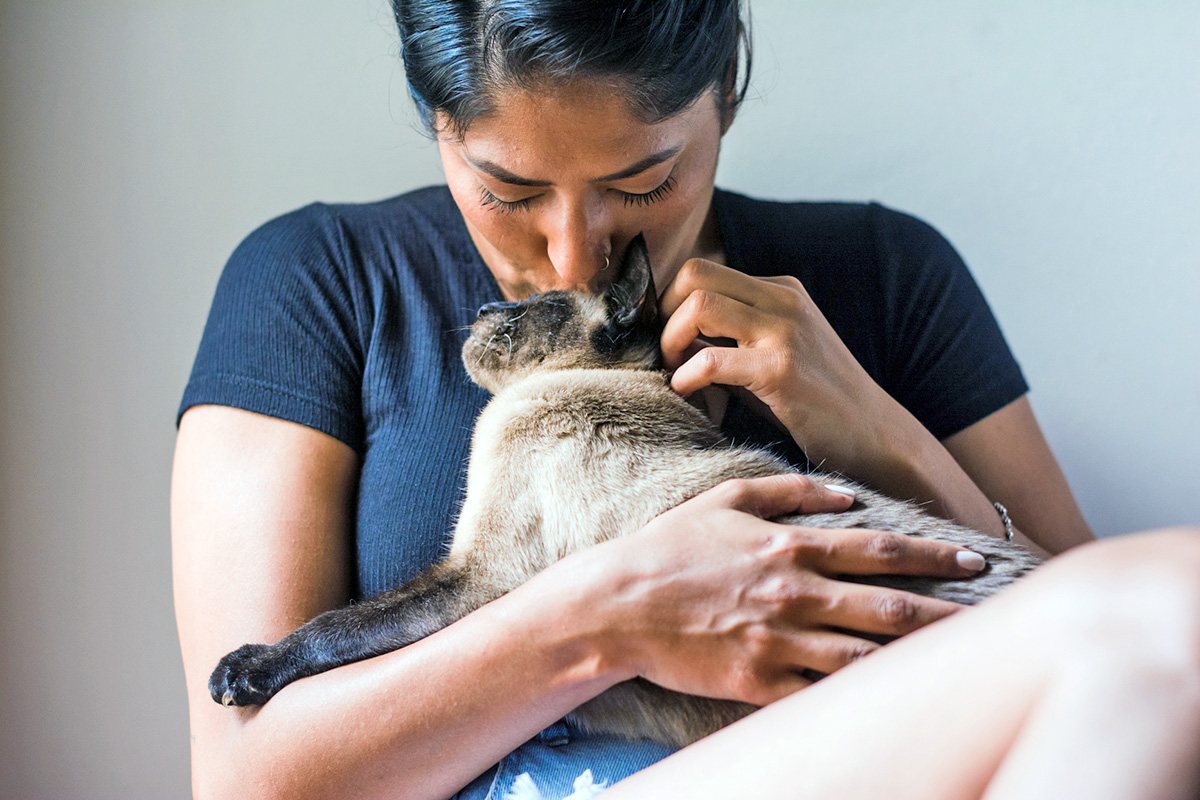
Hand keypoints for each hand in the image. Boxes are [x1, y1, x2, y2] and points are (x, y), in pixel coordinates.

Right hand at [590, 474, 984, 706]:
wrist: (617, 604)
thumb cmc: (670, 547)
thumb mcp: (727, 500)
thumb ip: (791, 491)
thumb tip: (845, 494)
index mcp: (792, 546)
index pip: (884, 549)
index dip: (937, 555)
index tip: (975, 560)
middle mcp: (797, 593)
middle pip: (892, 605)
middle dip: (949, 611)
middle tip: (992, 615)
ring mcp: (780, 641)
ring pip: (868, 655)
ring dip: (918, 657)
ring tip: (959, 661)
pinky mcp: (760, 683)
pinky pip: (823, 693)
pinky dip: (862, 696)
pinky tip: (894, 696)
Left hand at [658, 259, 917, 479]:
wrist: (876, 436)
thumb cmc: (817, 403)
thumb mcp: (773, 355)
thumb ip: (730, 339)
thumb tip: (673, 338)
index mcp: (780, 291)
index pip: (704, 271)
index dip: (671, 303)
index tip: (668, 341)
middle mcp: (783, 300)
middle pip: (694, 273)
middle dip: (664, 313)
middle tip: (666, 354)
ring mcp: (784, 331)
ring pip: (699, 304)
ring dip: (671, 340)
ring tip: (675, 372)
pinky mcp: (781, 369)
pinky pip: (711, 360)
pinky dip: (686, 376)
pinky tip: (686, 393)